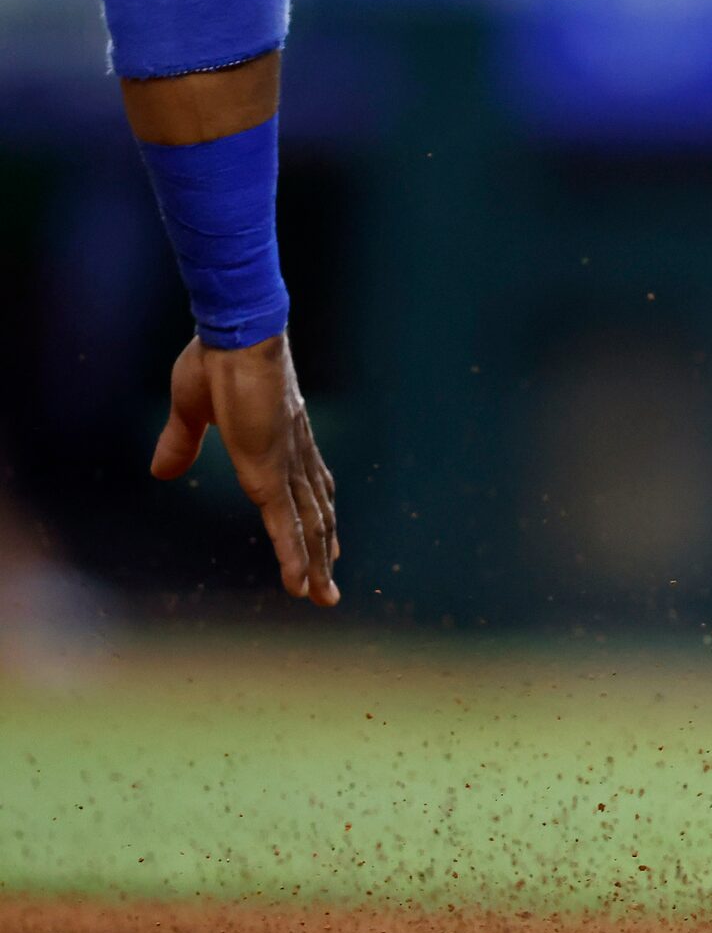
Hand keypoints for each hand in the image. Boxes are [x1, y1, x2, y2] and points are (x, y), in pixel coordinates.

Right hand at [151, 332, 338, 605]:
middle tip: (329, 587)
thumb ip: (181, 443)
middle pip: (316, 514)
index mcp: (281, 441)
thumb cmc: (216, 361)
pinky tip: (300, 583)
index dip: (316, 518)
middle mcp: (294, 457)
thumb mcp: (191, 410)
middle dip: (323, 551)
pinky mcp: (270, 472)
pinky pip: (286, 523)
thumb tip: (161, 472)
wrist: (235, 335)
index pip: (307, 488)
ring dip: (316, 563)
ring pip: (309, 526)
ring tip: (323, 596)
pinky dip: (295, 555)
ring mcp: (285, 466)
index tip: (327, 544)